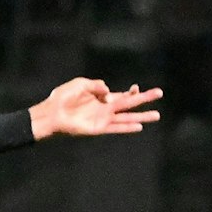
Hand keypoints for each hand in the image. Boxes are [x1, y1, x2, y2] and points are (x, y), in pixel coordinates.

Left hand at [28, 79, 161, 138]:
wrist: (51, 113)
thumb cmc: (62, 98)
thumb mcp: (80, 84)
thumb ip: (97, 85)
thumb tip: (110, 93)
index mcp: (101, 97)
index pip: (121, 94)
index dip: (131, 91)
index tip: (136, 87)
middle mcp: (105, 108)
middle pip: (129, 103)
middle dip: (145, 99)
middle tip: (160, 93)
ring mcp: (102, 118)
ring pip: (127, 117)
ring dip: (142, 116)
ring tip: (157, 115)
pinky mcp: (98, 128)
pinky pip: (116, 127)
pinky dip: (127, 127)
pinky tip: (139, 127)